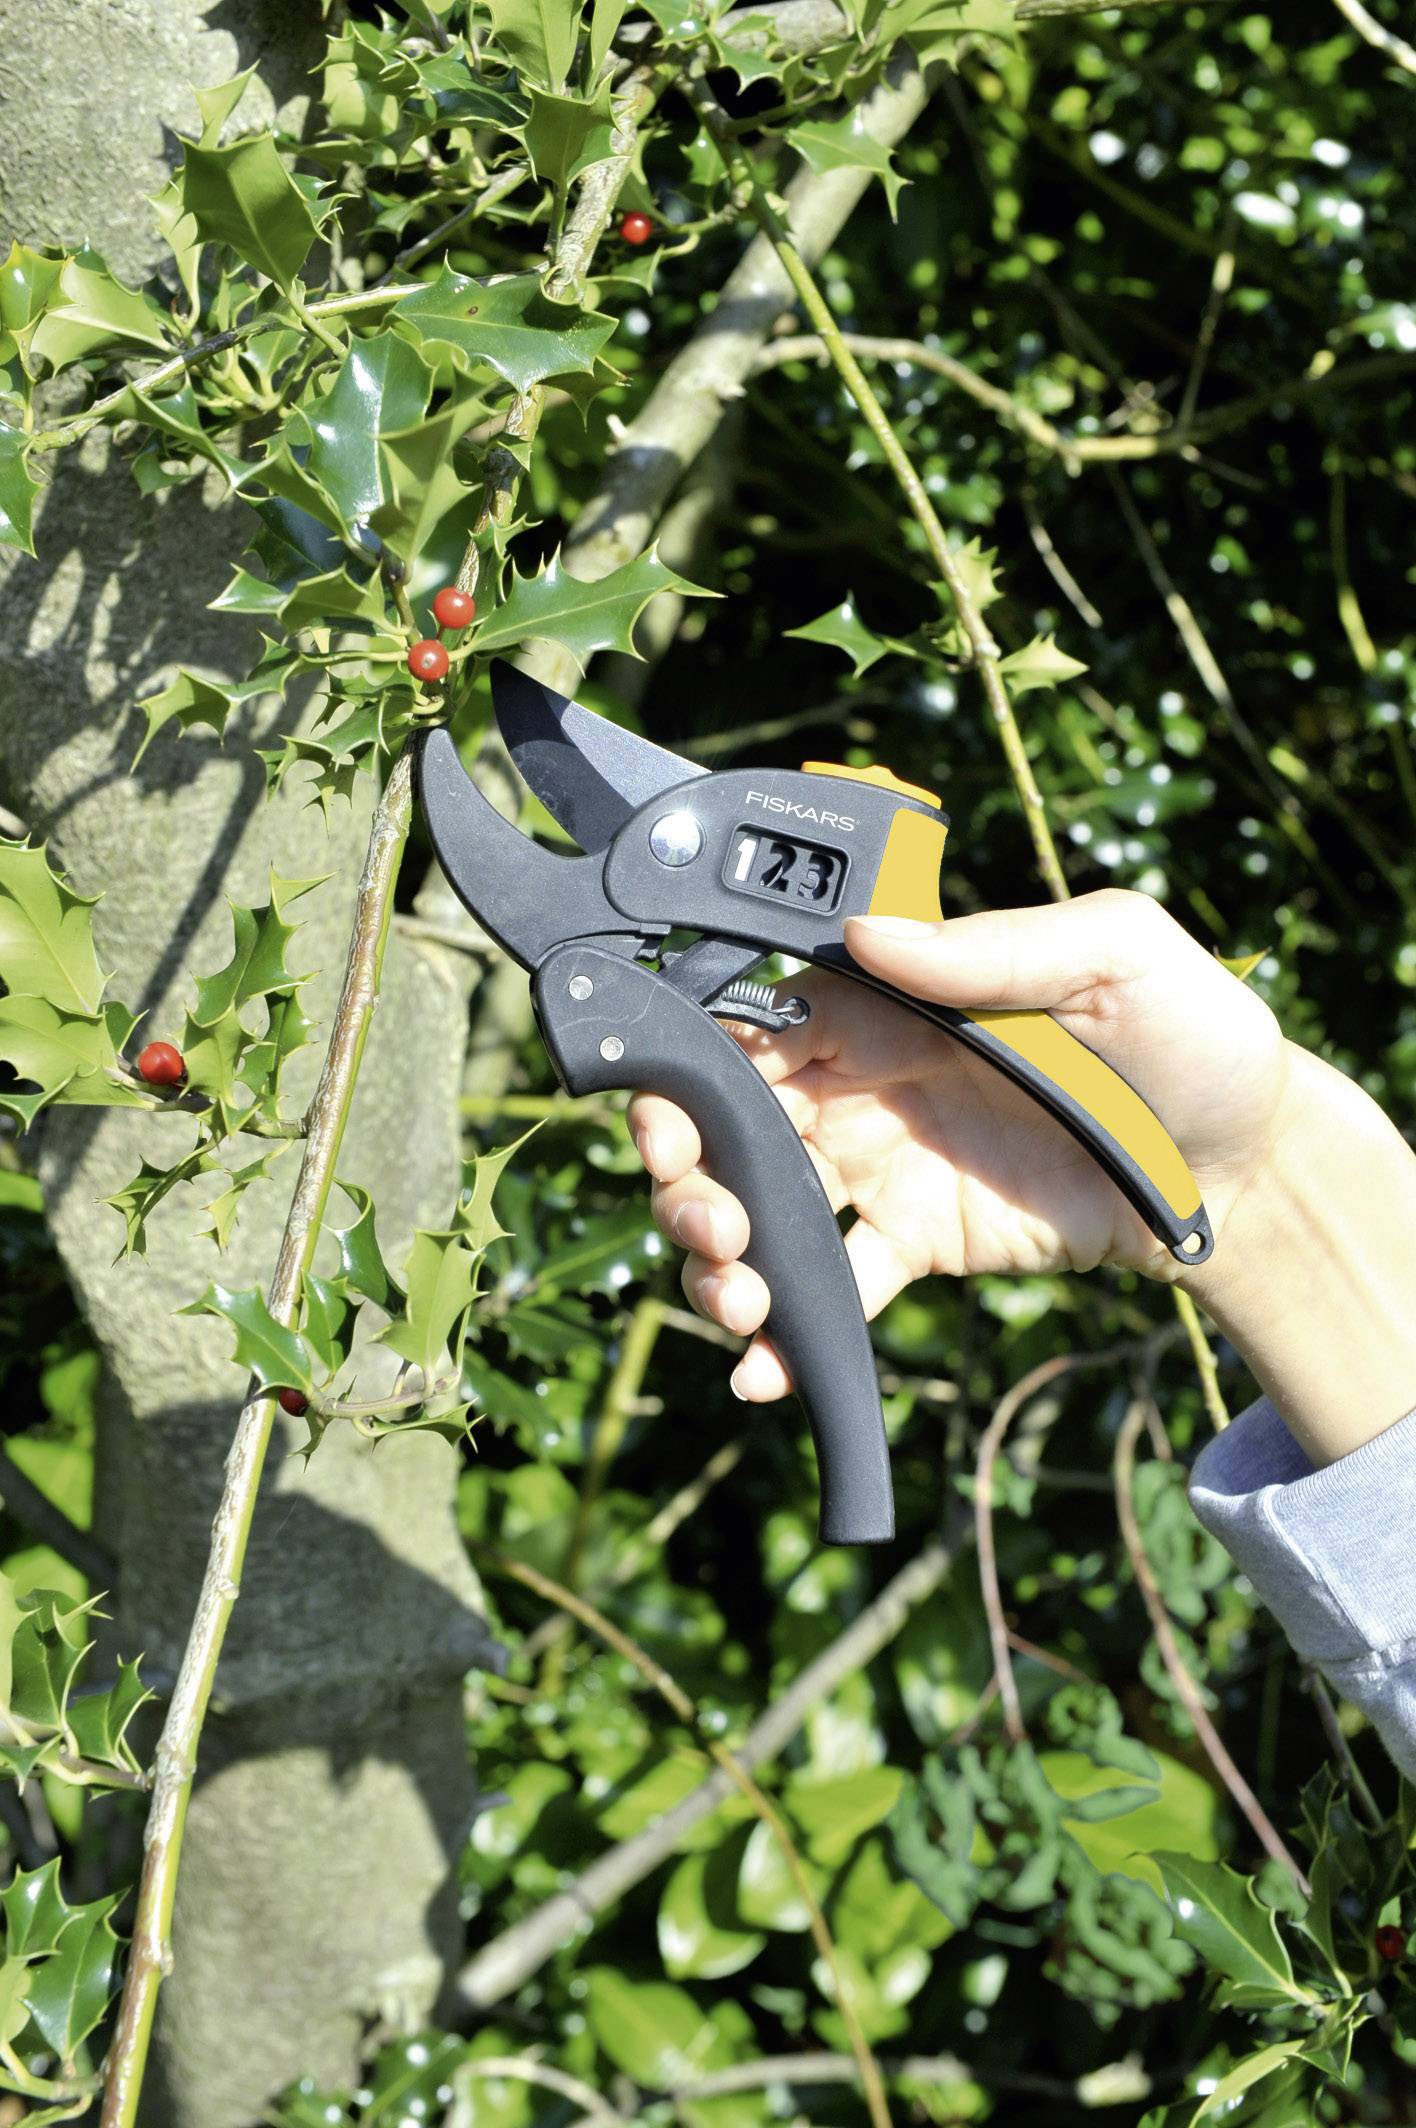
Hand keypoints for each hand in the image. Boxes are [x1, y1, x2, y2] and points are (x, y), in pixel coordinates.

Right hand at [630, 889, 1291, 1402]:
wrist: (1248, 1168)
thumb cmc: (1189, 1034)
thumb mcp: (1112, 956)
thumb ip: (990, 947)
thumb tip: (868, 934)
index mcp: (887, 1000)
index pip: (752, 1017)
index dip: (690, 1061)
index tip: (669, 1109)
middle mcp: (862, 1080)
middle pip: (727, 1119)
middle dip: (683, 1169)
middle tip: (703, 1214)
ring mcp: (879, 1167)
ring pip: (758, 1206)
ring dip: (719, 1254)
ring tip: (736, 1297)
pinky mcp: (912, 1245)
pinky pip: (831, 1287)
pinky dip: (787, 1333)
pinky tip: (763, 1372)